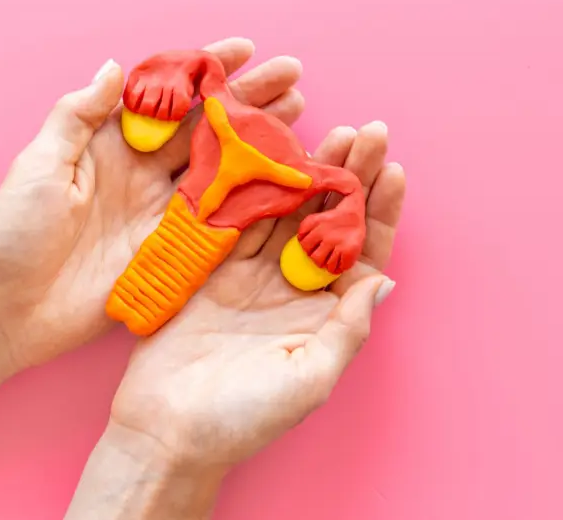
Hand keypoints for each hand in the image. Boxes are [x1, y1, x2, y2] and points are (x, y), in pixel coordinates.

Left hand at [0, 38, 304, 375]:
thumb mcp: (40, 166)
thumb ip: (77, 116)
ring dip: (262, 143)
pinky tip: (284, 181)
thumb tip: (116, 67)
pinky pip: (223, 219)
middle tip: (291, 78)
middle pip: (208, 129)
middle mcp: (145, 173)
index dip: (204, 71)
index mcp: (112, 145)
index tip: (242, 51)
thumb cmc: (14, 235)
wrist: (13, 311)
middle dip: (250, 101)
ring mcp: (165, 212)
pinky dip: (255, 201)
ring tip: (299, 118)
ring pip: (224, 169)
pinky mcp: (178, 249)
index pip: (168, 97)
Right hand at [109, 121, 403, 470]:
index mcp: (324, 313)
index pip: (361, 252)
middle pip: (328, 220)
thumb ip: (347, 329)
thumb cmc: (245, 417)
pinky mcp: (210, 267)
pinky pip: (236, 217)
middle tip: (367, 133)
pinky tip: (272, 152)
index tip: (395, 172)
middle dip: (350, 176)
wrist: (167, 430)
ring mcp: (251, 274)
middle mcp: (292, 288)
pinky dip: (253, 185)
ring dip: (307, 171)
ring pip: (286, 210)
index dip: (380, 212)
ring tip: (331, 131)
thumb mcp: (310, 379)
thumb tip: (383, 281)